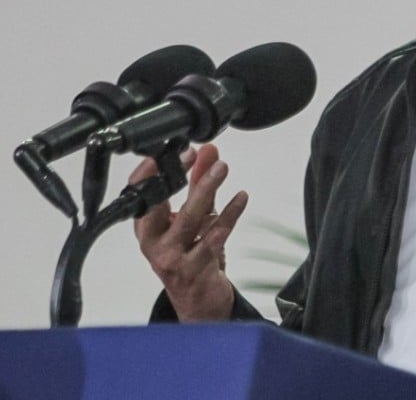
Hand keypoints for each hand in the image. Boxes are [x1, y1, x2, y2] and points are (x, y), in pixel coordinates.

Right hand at [130, 143, 248, 320]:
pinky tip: (239, 199)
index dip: (153, 170)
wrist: (198, 299)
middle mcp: (153, 242)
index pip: (141, 192)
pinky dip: (227, 216)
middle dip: (181, 177)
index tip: (175, 150)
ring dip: (206, 190)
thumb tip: (208, 151)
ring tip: (222, 169)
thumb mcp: (192, 216)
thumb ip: (198, 182)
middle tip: (200, 156)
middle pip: (162, 204)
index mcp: (146, 226)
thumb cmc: (189, 254)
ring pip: (190, 219)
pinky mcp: (193, 270)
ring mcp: (171, 258)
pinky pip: (213, 239)